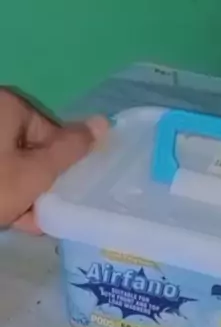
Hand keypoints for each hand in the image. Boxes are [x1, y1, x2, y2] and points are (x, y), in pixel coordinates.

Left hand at [0, 88, 108, 234]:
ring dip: (14, 192)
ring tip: (15, 221)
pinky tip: (1, 212)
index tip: (56, 201)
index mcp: (7, 104)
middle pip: (25, 147)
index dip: (59, 169)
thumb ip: (72, 150)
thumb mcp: (35, 174)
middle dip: (35, 184)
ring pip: (4, 161)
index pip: (51, 132)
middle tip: (34, 217)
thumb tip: (103, 122)